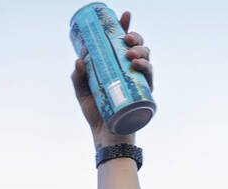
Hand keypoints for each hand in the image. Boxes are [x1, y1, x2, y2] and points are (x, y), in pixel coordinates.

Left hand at [70, 11, 151, 144]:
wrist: (105, 135)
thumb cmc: (96, 113)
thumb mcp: (82, 93)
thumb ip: (78, 77)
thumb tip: (78, 58)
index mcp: (118, 66)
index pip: (124, 43)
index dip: (126, 27)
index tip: (125, 14)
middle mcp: (131, 71)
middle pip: (138, 46)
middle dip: (135, 37)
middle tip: (125, 38)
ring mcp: (139, 81)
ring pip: (146, 58)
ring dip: (140, 50)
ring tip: (129, 53)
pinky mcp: (145, 93)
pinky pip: (149, 76)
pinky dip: (144, 67)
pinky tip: (137, 64)